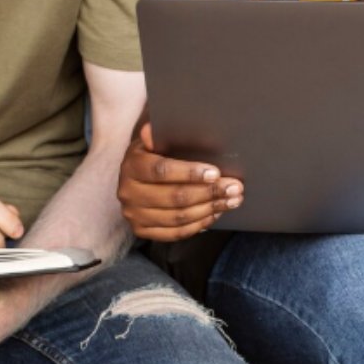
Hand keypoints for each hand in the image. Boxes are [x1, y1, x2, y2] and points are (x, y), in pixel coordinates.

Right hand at [118, 123, 242, 240]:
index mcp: (132, 165)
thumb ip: (157, 135)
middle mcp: (128, 192)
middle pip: (174, 197)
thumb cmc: (153, 156)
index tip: (215, 173)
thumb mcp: (154, 141)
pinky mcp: (142, 231)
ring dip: (210, 210)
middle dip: (209, 193)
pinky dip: (199, 224)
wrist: (136, 179)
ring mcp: (134, 214)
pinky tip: (216, 213)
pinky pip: (176, 233)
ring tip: (232, 200)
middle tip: (234, 188)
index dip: (190, 173)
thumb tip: (151, 130)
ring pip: (178, 217)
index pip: (161, 171)